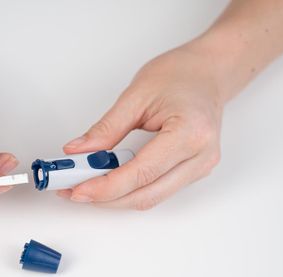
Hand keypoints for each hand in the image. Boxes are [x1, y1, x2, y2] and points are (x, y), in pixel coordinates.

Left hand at [60, 43, 222, 209]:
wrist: (208, 72)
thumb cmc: (180, 75)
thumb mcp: (136, 95)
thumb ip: (106, 129)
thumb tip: (79, 152)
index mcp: (190, 132)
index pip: (142, 173)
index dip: (106, 187)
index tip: (78, 189)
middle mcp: (201, 156)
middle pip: (146, 195)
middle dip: (106, 198)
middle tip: (74, 190)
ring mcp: (200, 167)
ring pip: (151, 198)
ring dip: (116, 197)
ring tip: (87, 185)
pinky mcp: (194, 172)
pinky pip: (157, 190)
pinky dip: (130, 190)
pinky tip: (109, 182)